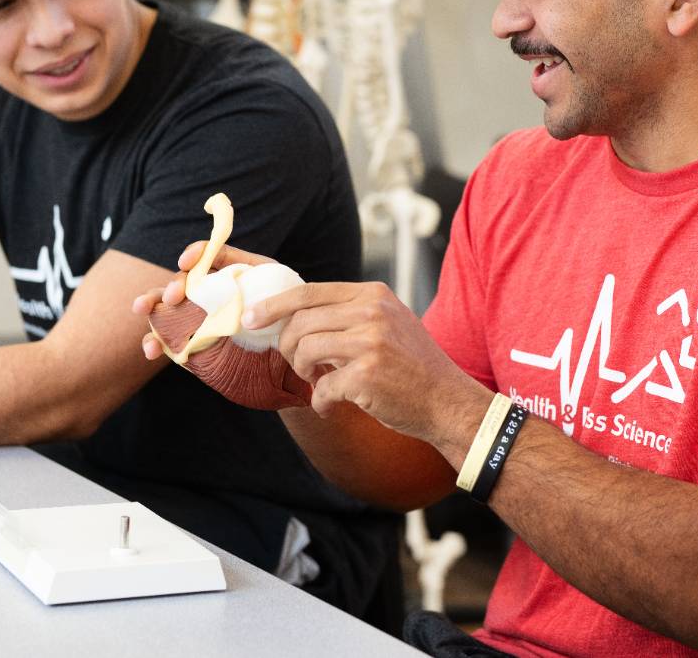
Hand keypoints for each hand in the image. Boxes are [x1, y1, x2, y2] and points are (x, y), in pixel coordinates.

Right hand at [132, 242, 311, 409]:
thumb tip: (227, 268)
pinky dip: (154, 343)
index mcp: (227, 274)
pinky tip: (151, 349)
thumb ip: (251, 271)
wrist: (292, 353)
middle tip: (172, 297)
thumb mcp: (274, 284)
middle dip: (170, 286)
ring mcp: (197, 320)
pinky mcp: (192, 345)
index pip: (204, 257)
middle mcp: (208, 294)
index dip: (194, 255)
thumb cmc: (285, 311)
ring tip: (141, 309)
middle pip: (180, 283)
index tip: (187, 262)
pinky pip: (168, 342)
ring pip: (166, 310)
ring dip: (152, 308)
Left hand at [248, 280, 488, 445]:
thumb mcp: (386, 321)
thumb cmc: (411, 366)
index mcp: (372, 294)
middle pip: (299, 322)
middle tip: (300, 365)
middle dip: (288, 347)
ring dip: (304, 372)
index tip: (250, 318)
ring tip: (319, 381)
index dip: (273, 305)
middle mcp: (371, 311)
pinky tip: (333, 404)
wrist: (447, 400)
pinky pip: (320, 388)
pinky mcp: (366, 375)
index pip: (307, 291)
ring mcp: (369, 342)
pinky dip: (321, 401)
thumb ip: (348, 313)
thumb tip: (292, 316)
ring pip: (304, 350)